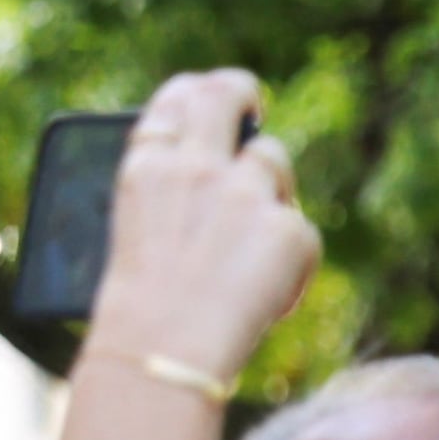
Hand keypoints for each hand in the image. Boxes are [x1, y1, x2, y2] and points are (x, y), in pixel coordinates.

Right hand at [50, 72, 319, 439]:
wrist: (161, 348)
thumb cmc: (139, 308)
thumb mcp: (136, 231)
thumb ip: (172, 194)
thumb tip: (219, 177)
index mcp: (148, 165)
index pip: (177, 101)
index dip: (200, 91)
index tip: (214, 90)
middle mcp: (197, 165)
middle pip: (227, 98)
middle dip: (242, 93)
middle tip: (254, 103)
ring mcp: (245, 193)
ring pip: (275, 161)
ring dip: (272, 191)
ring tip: (253, 243)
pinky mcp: (288, 229)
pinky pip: (302, 234)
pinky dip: (291, 266)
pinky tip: (265, 297)